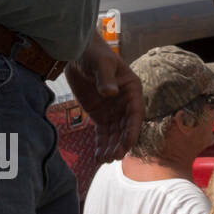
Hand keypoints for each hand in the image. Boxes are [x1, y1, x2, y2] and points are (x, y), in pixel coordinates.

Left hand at [66, 34, 142, 162]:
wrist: (78, 53)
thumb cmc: (95, 54)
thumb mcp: (101, 64)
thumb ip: (105, 78)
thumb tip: (110, 93)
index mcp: (132, 90)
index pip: (135, 113)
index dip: (132, 129)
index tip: (127, 144)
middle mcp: (125, 103)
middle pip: (125, 127)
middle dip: (120, 143)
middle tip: (113, 157)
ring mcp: (112, 110)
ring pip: (114, 133)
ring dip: (110, 147)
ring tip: (103, 160)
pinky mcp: (99, 115)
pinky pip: (102, 132)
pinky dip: (101, 144)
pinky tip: (97, 156)